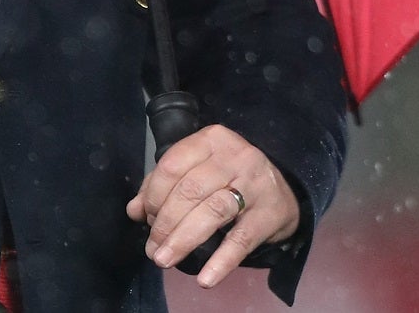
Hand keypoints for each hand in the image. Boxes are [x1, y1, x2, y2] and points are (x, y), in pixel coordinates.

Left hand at [124, 123, 299, 288]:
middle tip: (153, 249)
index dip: (153, 195)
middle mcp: (235, 157)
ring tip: (164, 259)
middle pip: (190, 191)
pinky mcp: (270, 214)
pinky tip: (205, 279)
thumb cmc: (231, 177)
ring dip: (183, 240)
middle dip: (164, 223)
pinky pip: (241, 240)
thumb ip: (163, 185)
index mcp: (211, 140)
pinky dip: (221, 261)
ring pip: (212, 212)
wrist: (284, 189)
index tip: (145, 218)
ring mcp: (255, 184)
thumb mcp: (198, 169)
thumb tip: (134, 210)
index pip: (172, 165)